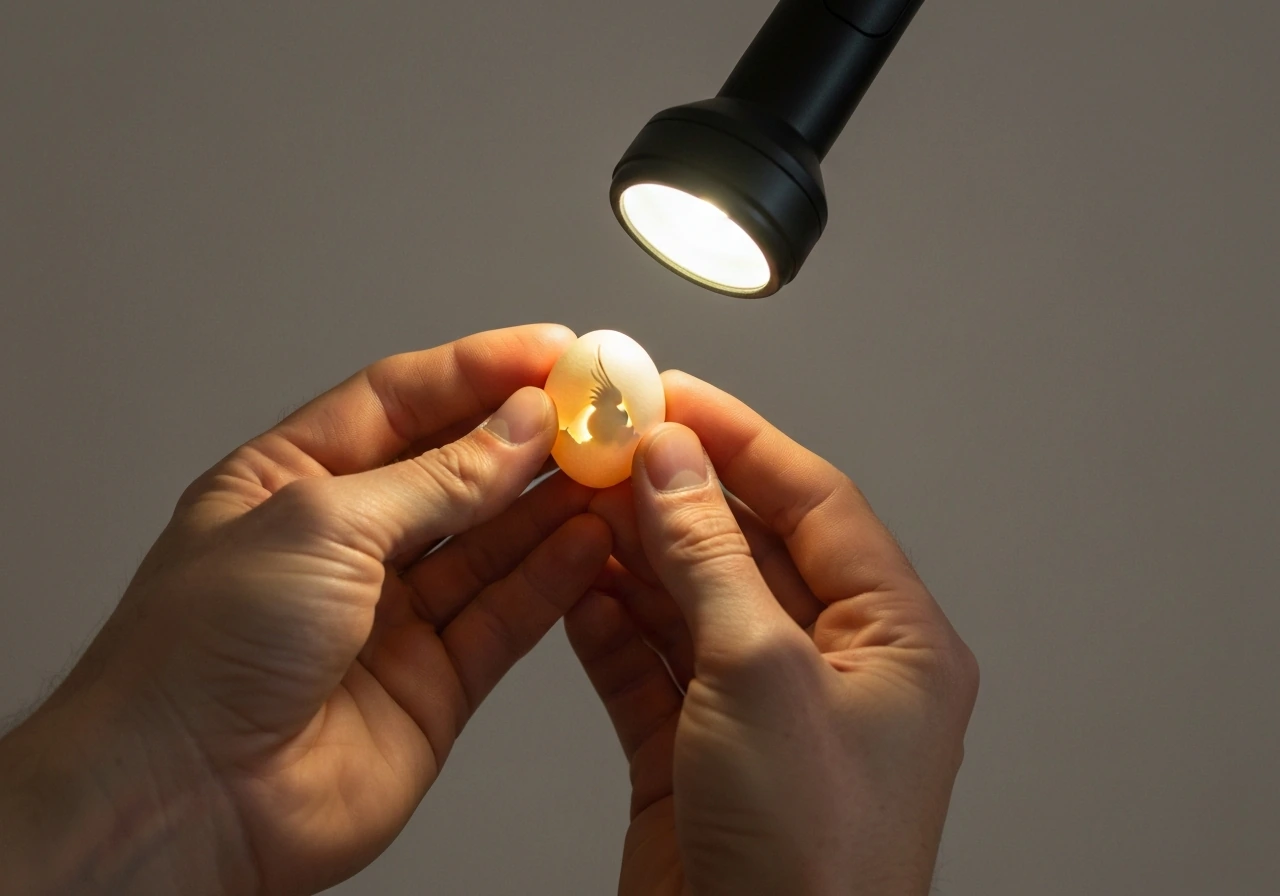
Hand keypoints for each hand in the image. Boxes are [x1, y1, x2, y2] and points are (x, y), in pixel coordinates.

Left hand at [0, 324, 611, 894]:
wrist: (182, 800)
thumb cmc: (198, 656)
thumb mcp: (321, 524)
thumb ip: (436, 479)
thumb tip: (518, 429)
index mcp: (290, 483)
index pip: (399, 401)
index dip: (478, 370)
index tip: (551, 352)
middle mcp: (343, 545)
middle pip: (454, 469)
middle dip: (527, 436)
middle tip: (597, 410)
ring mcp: (391, 615)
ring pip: (492, 543)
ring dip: (552, 504)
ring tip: (611, 468)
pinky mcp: (433, 681)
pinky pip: (506, 615)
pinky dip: (553, 578)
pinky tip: (591, 539)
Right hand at [567, 372, 978, 895]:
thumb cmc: (812, 865)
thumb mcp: (764, 679)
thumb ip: (711, 559)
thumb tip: (674, 466)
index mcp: (896, 643)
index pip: (817, 503)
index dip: (742, 440)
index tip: (674, 395)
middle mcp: (835, 670)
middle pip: (747, 546)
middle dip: (675, 494)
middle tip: (609, 441)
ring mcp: (761, 711)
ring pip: (691, 601)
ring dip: (634, 552)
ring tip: (579, 497)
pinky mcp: (697, 752)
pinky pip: (651, 661)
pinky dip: (610, 621)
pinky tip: (574, 580)